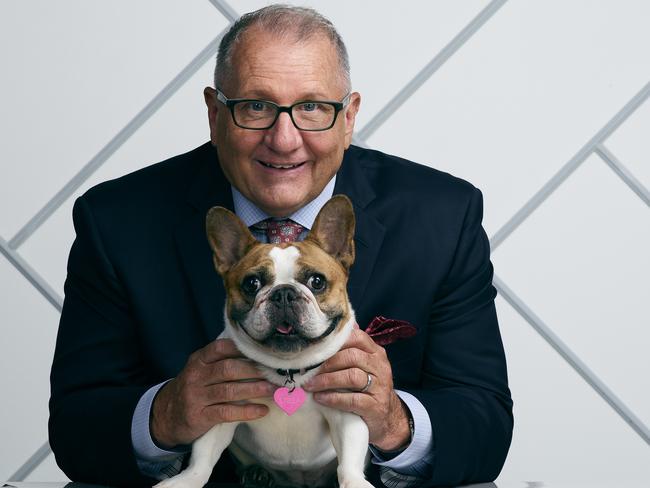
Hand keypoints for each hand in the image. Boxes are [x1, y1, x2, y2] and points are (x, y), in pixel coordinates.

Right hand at [151, 339, 274, 447]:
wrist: (165, 416)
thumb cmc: (194, 389)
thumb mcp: (201, 370)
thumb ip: (222, 360)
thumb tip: (257, 354)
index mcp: (199, 360)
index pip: (221, 347)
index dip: (242, 348)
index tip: (264, 352)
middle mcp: (196, 376)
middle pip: (228, 369)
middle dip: (254, 370)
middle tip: (275, 373)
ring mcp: (196, 397)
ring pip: (229, 391)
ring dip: (255, 390)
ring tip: (274, 390)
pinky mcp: (199, 417)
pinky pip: (226, 413)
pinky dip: (247, 411)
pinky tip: (262, 410)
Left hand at [304, 328, 410, 450]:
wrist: (388, 419)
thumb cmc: (368, 388)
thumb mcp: (363, 367)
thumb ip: (350, 351)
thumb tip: (326, 337)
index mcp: (376, 353)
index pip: (357, 337)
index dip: (335, 342)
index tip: (316, 350)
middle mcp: (380, 367)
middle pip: (352, 356)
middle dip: (327, 363)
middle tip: (309, 371)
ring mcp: (380, 387)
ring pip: (352, 376)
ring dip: (327, 380)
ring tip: (310, 385)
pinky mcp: (376, 407)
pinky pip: (352, 400)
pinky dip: (333, 398)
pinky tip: (320, 398)